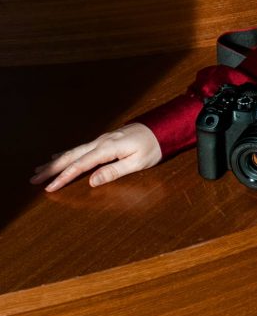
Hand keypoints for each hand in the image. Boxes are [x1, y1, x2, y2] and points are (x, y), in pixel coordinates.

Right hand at [29, 123, 161, 191]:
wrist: (164, 128)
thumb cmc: (154, 146)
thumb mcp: (138, 162)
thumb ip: (114, 171)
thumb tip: (92, 181)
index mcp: (108, 148)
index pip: (80, 165)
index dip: (63, 177)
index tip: (49, 187)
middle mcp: (102, 142)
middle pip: (72, 156)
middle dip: (52, 168)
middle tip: (34, 178)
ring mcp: (103, 139)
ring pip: (74, 151)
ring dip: (56, 160)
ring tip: (40, 168)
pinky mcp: (106, 139)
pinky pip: (81, 147)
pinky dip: (67, 153)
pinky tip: (60, 156)